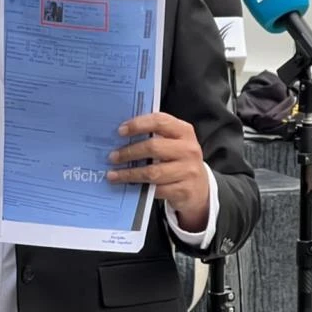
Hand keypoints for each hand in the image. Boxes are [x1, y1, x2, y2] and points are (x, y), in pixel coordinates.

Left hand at [107, 112, 209, 231]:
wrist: (199, 189)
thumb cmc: (178, 160)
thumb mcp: (172, 143)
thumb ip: (153, 135)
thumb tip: (120, 134)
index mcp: (184, 131)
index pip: (160, 121)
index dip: (138, 124)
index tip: (120, 131)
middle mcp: (189, 149)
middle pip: (153, 147)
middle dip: (129, 152)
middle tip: (112, 157)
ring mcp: (188, 171)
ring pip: (153, 172)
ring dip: (129, 173)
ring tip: (113, 174)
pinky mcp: (184, 190)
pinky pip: (156, 190)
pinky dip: (139, 188)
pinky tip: (128, 186)